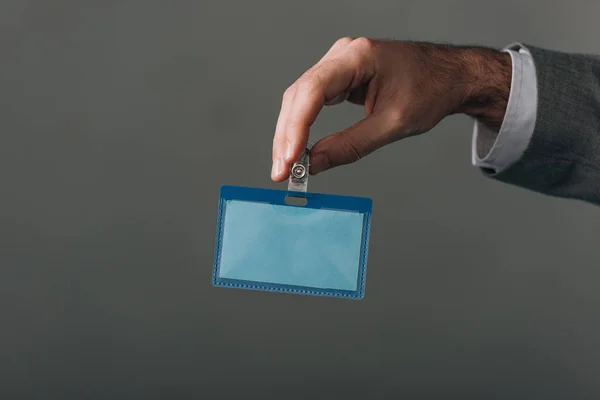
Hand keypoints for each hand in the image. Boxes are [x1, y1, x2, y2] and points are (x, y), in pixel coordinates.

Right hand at [271, 38, 511, 179]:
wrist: (450, 76)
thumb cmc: (431, 90)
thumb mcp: (393, 124)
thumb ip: (351, 145)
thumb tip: (314, 163)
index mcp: (359, 56)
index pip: (313, 90)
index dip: (295, 127)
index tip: (289, 159)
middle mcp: (342, 54)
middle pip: (299, 95)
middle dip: (287, 136)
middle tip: (282, 172)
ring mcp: (338, 63)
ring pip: (299, 99)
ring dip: (289, 133)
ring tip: (286, 166)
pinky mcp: (339, 75)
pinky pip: (311, 100)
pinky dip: (301, 125)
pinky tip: (296, 147)